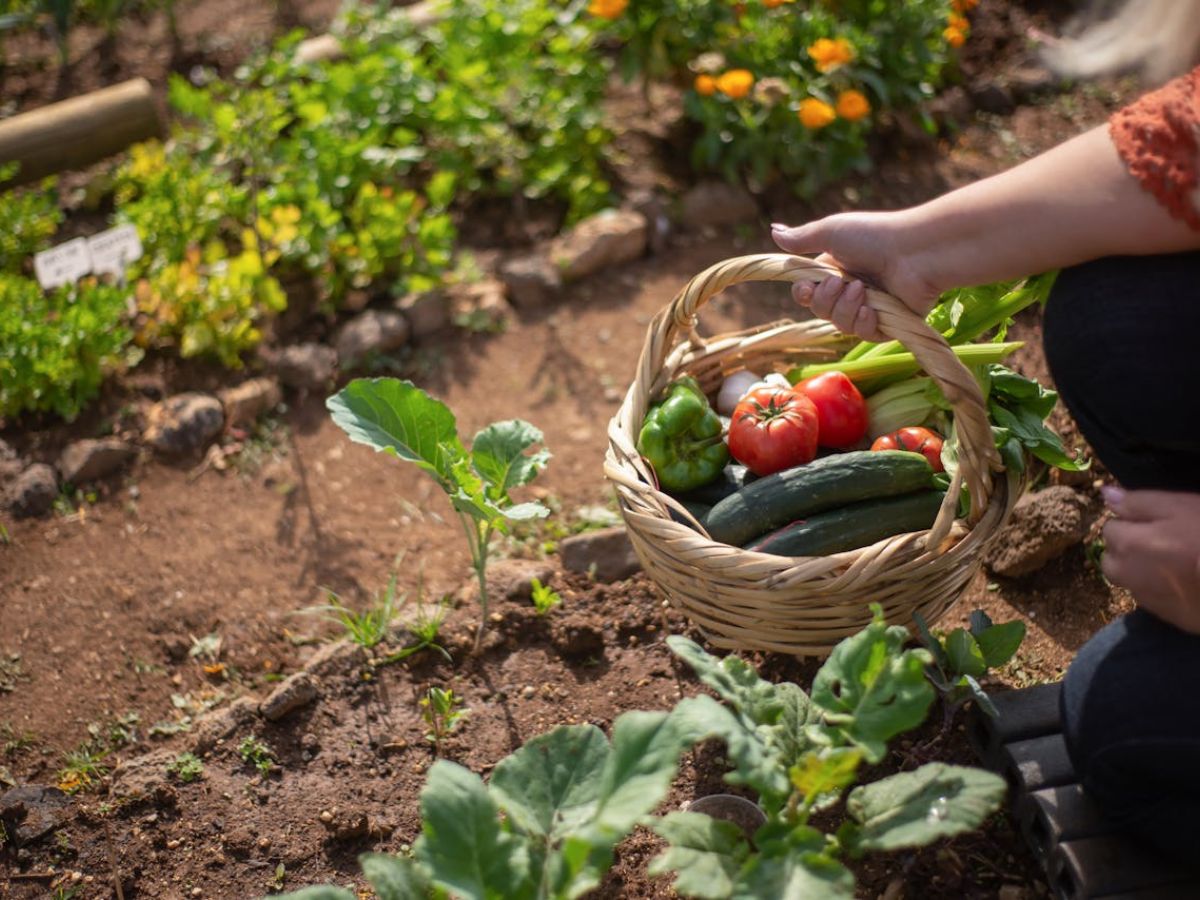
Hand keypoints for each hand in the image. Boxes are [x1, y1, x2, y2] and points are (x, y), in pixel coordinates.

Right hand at [771, 211, 943, 340]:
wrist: (916, 252)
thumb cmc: (875, 236)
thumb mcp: (831, 232)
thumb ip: (801, 238)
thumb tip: (773, 230)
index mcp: (836, 270)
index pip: (807, 293)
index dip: (803, 294)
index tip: (806, 288)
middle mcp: (851, 290)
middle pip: (820, 311)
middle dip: (825, 300)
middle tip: (840, 283)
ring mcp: (869, 308)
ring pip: (840, 324)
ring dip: (845, 309)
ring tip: (863, 290)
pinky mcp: (888, 324)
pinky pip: (863, 334)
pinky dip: (864, 323)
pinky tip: (872, 311)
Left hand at [1101, 486, 1199, 634]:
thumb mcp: (1179, 507)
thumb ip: (1138, 502)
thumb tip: (1105, 494)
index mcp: (1128, 544)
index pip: (1109, 528)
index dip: (1131, 522)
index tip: (1156, 522)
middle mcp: (1128, 574)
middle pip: (1112, 559)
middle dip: (1127, 549)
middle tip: (1161, 541)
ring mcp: (1147, 599)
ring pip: (1129, 580)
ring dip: (1140, 571)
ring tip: (1174, 562)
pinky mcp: (1168, 617)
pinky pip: (1151, 598)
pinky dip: (1160, 589)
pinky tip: (1185, 582)